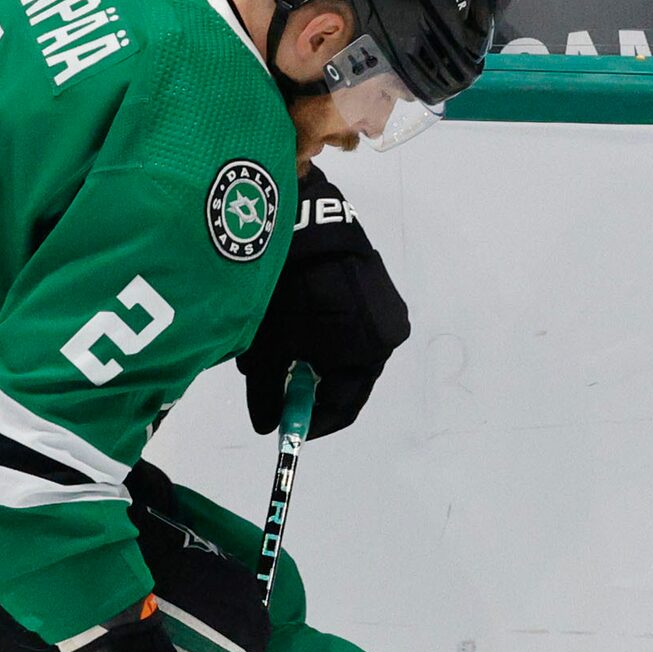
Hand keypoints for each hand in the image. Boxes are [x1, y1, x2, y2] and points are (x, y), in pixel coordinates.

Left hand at [239, 164, 407, 438]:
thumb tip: (265, 425)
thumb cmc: (288, 294)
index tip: (285, 427)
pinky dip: (325, 334)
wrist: (302, 224)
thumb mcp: (269, 349)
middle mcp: (386, 334)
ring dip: (316, 360)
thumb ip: (267, 393)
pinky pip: (350, 325)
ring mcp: (385, 307)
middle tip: (278, 386)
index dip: (311, 422)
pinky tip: (298, 322)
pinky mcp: (376, 285)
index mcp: (367, 356)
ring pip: (347, 352)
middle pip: (346, 380)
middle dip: (310, 388)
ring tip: (282, 349)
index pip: (343, 407)